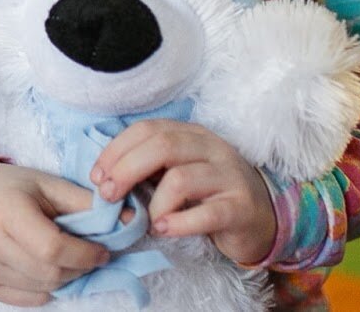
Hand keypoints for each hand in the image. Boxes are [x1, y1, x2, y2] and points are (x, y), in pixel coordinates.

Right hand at [0, 162, 112, 306]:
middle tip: (89, 255)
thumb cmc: (14, 189)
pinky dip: (48, 288)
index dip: (85, 254)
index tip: (103, 251)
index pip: (53, 248)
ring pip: (43, 288)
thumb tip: (129, 219)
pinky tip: (47, 268)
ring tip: (68, 259)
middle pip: (50, 272)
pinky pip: (29, 299)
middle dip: (79, 267)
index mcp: (6, 210)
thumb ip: (86, 203)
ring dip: (66, 278)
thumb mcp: (49, 185)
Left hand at [89, 120, 276, 265]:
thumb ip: (149, 167)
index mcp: (191, 134)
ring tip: (147, 222)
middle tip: (108, 196)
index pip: (147, 129)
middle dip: (126, 170)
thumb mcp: (178, 171)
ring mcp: (229, 176)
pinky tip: (164, 230)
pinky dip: (180, 222)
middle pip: (162, 147)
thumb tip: (105, 176)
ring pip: (181, 179)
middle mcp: (211, 148)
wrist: (261, 217)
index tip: (97, 176)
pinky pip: (208, 213)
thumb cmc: (208, 194)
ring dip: (154, 204)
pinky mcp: (241, 207)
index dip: (117, 151)